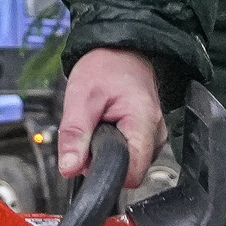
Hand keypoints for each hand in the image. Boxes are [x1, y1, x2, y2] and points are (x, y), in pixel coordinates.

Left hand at [58, 48, 165, 188]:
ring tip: (101, 124)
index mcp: (143, 124)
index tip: (89, 155)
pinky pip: (131, 152)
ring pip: (129, 163)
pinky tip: (109, 125)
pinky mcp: (150, 135)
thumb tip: (69, 169)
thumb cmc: (105, 67)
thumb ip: (74, 136)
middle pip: (129, 170)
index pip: (132, 175)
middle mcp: (156, 133)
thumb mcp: (81, 98)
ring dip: (108, 151)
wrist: (120, 49)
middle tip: (91, 130)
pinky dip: (115, 144)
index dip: (105, 171)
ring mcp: (155, 134)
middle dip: (103, 159)